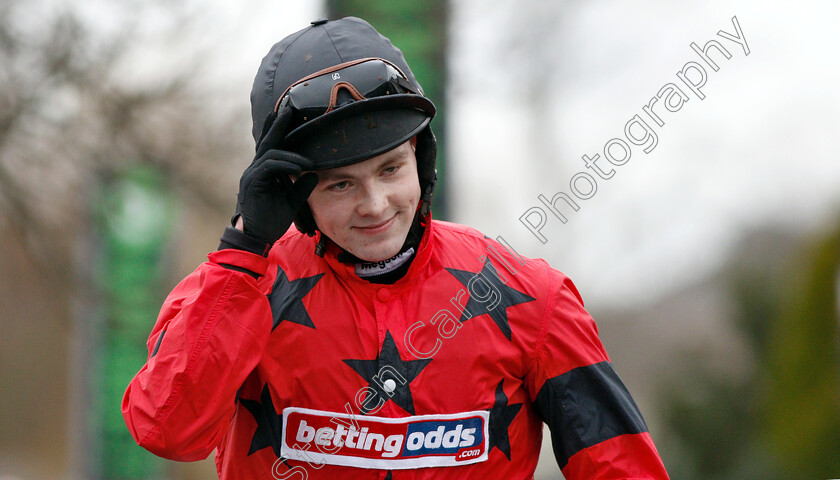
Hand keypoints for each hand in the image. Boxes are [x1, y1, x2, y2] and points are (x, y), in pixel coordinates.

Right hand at [235, 106, 318, 243]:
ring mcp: (252, 175)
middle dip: (277, 125)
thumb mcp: (292, 200)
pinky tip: (298, 168)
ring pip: (270, 153)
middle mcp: (255, 169)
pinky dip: (285, 165)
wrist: (257, 236)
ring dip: (290, 153)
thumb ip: (302, 186)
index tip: (287, 115)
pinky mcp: (252, 183)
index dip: (278, 130)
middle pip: (267, 142)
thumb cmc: (272, 219)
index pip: (271, 146)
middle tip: (288, 109)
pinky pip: (270, 167)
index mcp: (263, 171)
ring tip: (307, 160)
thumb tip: (316, 173)